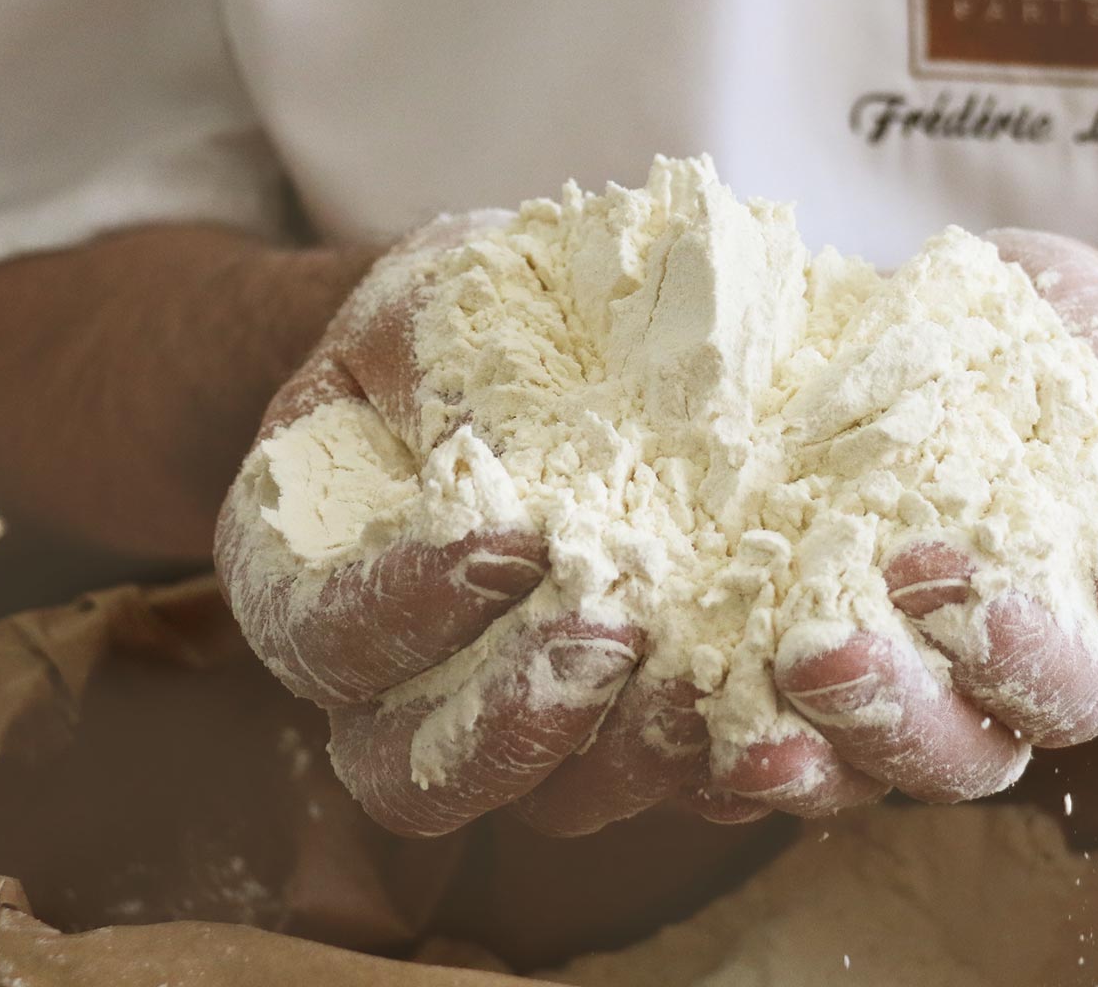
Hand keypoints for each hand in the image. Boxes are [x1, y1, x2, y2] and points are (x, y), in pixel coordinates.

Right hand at [216, 213, 708, 837]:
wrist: (555, 347)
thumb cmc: (471, 313)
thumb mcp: (435, 299)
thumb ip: (431, 357)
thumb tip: (483, 423)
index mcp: (308, 581)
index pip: (324, 633)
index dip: (401, 605)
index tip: (502, 536)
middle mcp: (399, 689)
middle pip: (424, 769)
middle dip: (518, 714)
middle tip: (609, 630)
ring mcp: (517, 725)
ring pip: (557, 799)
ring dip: (636, 752)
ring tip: (709, 675)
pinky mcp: (630, 733)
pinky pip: (675, 787)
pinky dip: (733, 761)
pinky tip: (790, 714)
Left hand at [711, 229, 1097, 812]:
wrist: (941, 339)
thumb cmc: (1037, 343)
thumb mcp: (1087, 346)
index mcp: (1087, 637)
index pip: (1069, 689)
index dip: (1018, 655)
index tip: (942, 573)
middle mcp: (981, 697)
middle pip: (945, 756)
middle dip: (880, 712)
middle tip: (815, 650)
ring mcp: (873, 703)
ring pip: (831, 771)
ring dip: (768, 750)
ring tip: (705, 703)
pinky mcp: (768, 684)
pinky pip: (726, 744)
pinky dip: (677, 732)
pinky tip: (631, 689)